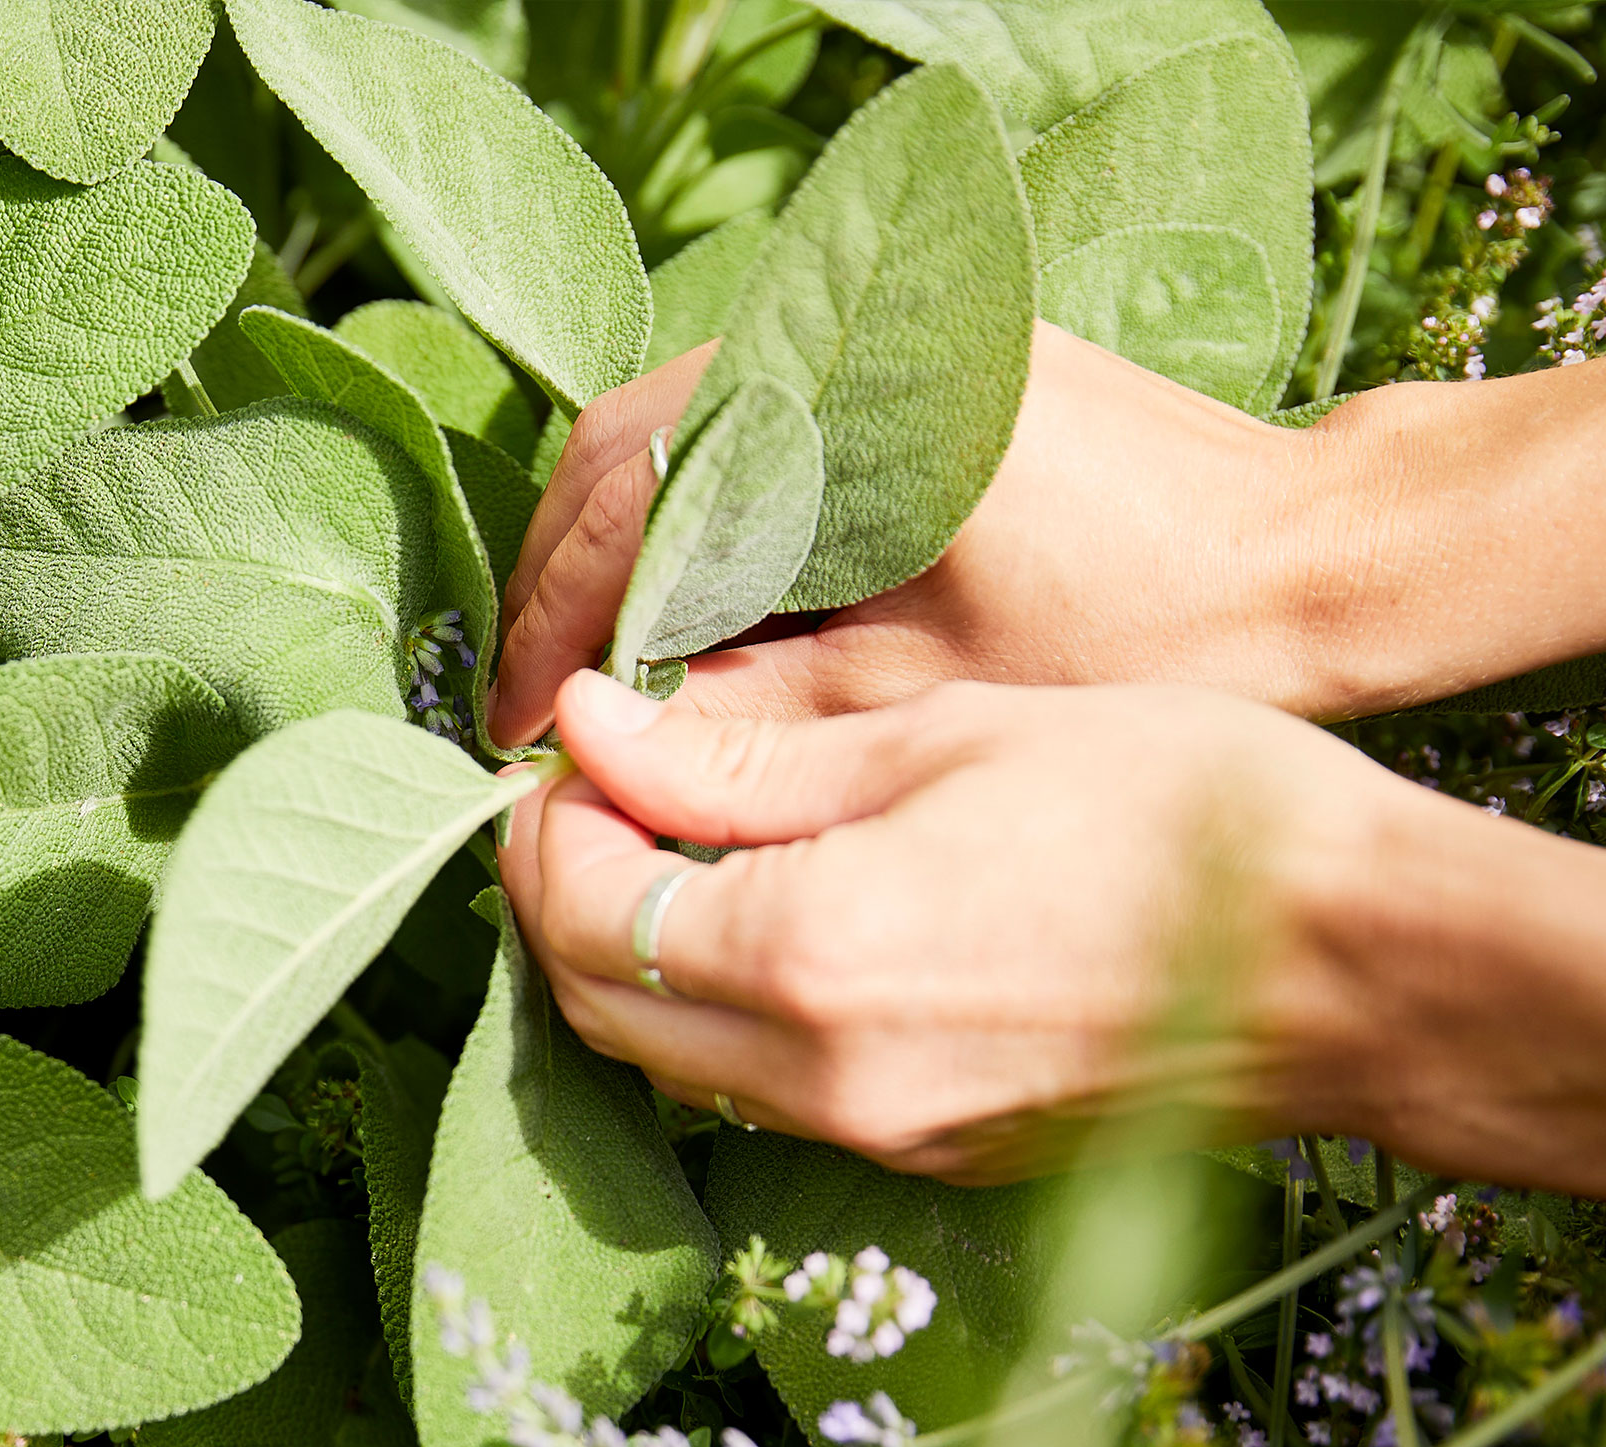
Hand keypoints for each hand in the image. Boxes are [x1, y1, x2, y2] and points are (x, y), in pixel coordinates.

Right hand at [487, 323, 1605, 748]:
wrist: (1316, 558)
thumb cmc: (1145, 638)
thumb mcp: (918, 697)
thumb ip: (742, 711)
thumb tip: (598, 741)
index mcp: (845, 396)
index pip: (629, 492)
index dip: (555, 620)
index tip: (516, 725)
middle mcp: (851, 324)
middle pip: (630, 437)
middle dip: (570, 576)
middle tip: (537, 703)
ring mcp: (884, 321)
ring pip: (681, 423)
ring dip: (627, 545)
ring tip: (602, 672)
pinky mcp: (916, 345)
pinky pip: (754, 416)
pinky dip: (702, 513)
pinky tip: (694, 609)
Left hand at [497, 671, 1605, 1195]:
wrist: (1360, 964)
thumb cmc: (1181, 811)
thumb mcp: (947, 739)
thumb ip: (744, 758)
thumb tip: (594, 727)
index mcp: (813, 955)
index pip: (586, 911)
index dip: (547, 824)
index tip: (571, 748)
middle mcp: (820, 1078)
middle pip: (599, 1006)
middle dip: (565, 898)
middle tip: (595, 795)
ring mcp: (873, 1138)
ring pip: (669, 1064)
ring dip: (635, 962)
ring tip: (670, 848)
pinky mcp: (925, 1160)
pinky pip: (759, 1096)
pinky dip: (719, 1015)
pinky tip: (763, 925)